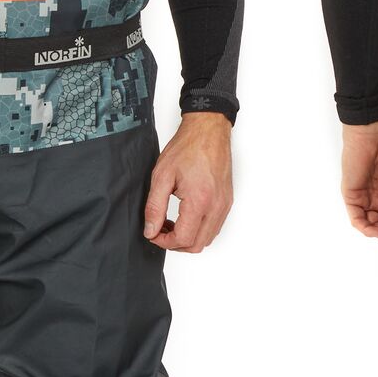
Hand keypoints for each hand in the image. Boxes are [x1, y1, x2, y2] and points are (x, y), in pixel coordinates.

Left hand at [143, 113, 232, 252]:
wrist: (208, 131)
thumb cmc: (188, 148)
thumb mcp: (162, 176)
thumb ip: (154, 208)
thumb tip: (150, 231)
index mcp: (199, 201)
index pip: (183, 239)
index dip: (164, 242)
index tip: (153, 233)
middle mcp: (216, 206)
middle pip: (197, 245)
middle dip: (176, 243)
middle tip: (160, 230)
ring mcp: (224, 205)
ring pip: (207, 239)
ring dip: (188, 238)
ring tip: (172, 223)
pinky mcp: (227, 202)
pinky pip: (214, 227)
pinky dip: (199, 229)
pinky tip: (186, 216)